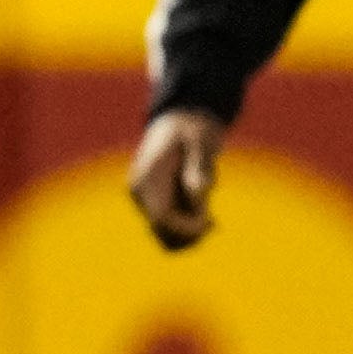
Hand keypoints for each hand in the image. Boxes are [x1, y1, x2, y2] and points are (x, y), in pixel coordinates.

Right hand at [127, 107, 225, 251]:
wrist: (179, 119)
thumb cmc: (193, 128)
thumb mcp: (201, 142)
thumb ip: (199, 167)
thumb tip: (199, 192)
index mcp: (147, 177)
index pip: (161, 218)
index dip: (187, 227)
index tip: (211, 221)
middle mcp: (139, 192)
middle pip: (160, 231)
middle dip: (189, 232)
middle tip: (212, 220)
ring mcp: (143, 198)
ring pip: (162, 235)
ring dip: (188, 233)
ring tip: (209, 216)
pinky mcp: (152, 201)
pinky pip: (166, 227)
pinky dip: (186, 229)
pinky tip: (203, 215)